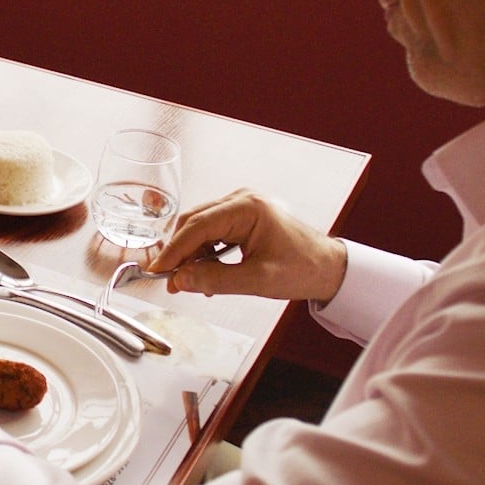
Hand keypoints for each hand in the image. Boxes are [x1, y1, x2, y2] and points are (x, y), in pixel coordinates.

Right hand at [151, 189, 346, 303]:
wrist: (327, 268)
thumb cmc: (303, 268)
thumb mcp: (257, 280)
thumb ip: (216, 280)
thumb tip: (181, 280)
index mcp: (248, 208)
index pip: (198, 226)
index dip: (174, 250)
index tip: (157, 269)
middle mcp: (241, 201)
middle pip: (194, 223)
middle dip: (179, 253)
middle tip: (170, 282)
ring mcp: (240, 208)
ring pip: (199, 229)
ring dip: (191, 256)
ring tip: (189, 283)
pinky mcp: (240, 220)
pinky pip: (211, 234)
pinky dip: (203, 254)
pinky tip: (204, 275)